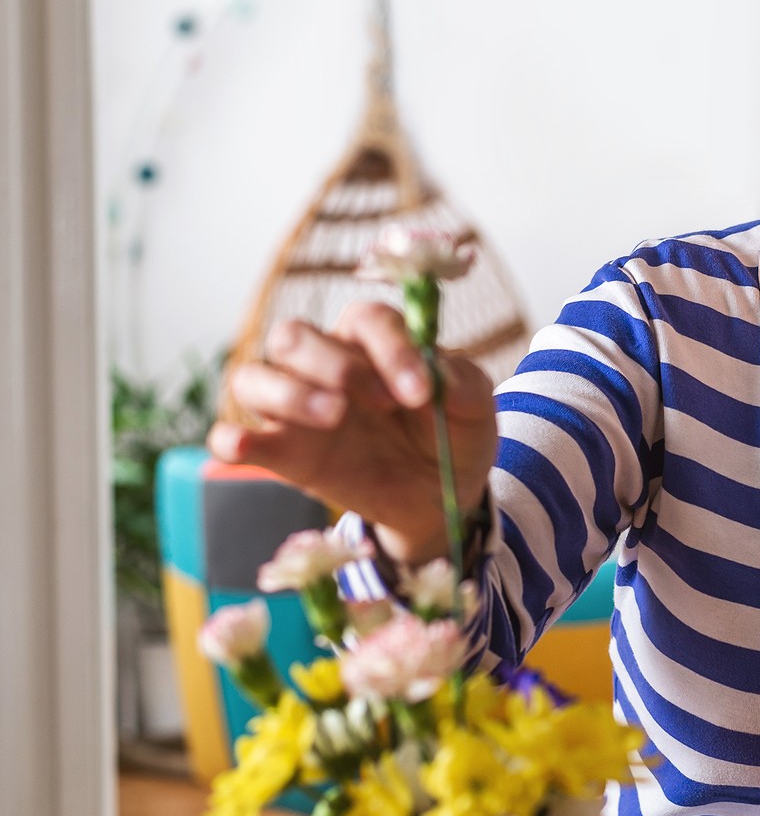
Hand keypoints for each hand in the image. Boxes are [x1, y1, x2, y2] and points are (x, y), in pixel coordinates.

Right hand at [208, 302, 497, 565]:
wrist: (443, 495)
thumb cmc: (454, 434)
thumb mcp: (474, 407)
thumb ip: (461, 382)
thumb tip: (435, 373)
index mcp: (374, 341)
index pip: (365, 320)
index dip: (391, 348)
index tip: (421, 393)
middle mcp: (327, 365)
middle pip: (295, 335)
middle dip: (334, 364)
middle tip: (380, 404)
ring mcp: (298, 409)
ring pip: (253, 376)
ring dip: (287, 392)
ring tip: (333, 418)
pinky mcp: (282, 453)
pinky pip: (230, 436)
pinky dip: (230, 438)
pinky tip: (246, 444)